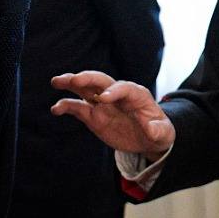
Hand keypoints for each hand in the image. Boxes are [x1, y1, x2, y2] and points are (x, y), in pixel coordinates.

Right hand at [50, 71, 173, 156]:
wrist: (148, 139)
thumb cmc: (159, 132)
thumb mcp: (163, 133)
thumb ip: (157, 130)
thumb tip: (150, 128)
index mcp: (136, 95)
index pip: (124, 88)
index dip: (114, 91)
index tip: (103, 99)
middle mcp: (117, 95)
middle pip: (102, 81)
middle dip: (89, 78)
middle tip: (75, 79)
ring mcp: (103, 104)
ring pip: (86, 89)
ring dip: (71, 83)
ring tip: (56, 81)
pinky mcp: (93, 115)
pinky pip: (78, 108)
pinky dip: (66, 106)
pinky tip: (56, 109)